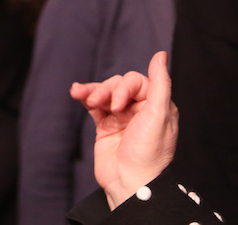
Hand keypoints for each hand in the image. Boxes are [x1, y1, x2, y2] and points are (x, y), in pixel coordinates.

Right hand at [69, 51, 177, 209]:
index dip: (124, 87)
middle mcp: (140, 109)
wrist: (129, 183)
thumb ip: (160, 82)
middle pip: (119, 84)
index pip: (137, 81)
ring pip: (104, 92)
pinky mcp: (105, 126)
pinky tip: (76, 92)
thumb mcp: (159, 114)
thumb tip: (160, 55)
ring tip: (86, 99)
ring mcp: (121, 117)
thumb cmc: (149, 152)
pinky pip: (93, 104)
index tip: (118, 104)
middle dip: (107, 90)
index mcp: (157, 105)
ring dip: (93, 92)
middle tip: (106, 106)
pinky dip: (85, 96)